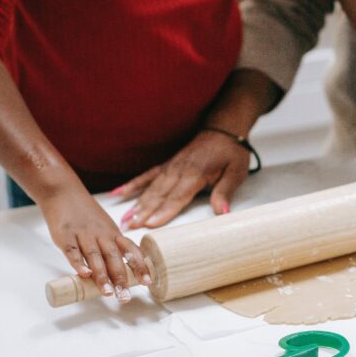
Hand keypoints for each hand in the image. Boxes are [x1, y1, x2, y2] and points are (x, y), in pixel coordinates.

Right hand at [40, 188, 149, 303]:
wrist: (63, 192)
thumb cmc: (85, 214)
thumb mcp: (105, 227)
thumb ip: (112, 246)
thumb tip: (123, 272)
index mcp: (113, 233)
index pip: (131, 250)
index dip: (140, 266)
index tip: (148, 282)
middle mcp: (101, 235)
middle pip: (114, 258)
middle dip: (121, 279)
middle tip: (126, 297)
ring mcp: (83, 235)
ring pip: (95, 257)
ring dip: (102, 276)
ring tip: (108, 292)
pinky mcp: (65, 236)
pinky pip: (72, 251)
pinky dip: (78, 264)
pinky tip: (84, 275)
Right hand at [112, 130, 250, 229]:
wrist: (224, 130)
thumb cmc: (231, 153)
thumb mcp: (235, 173)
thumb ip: (225, 192)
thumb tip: (223, 212)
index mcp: (195, 173)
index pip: (177, 196)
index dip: (163, 211)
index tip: (150, 223)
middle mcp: (179, 170)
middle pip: (159, 195)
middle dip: (144, 212)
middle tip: (130, 226)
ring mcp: (171, 167)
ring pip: (151, 188)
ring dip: (137, 203)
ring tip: (124, 218)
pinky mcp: (167, 165)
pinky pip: (147, 176)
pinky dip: (133, 184)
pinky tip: (120, 193)